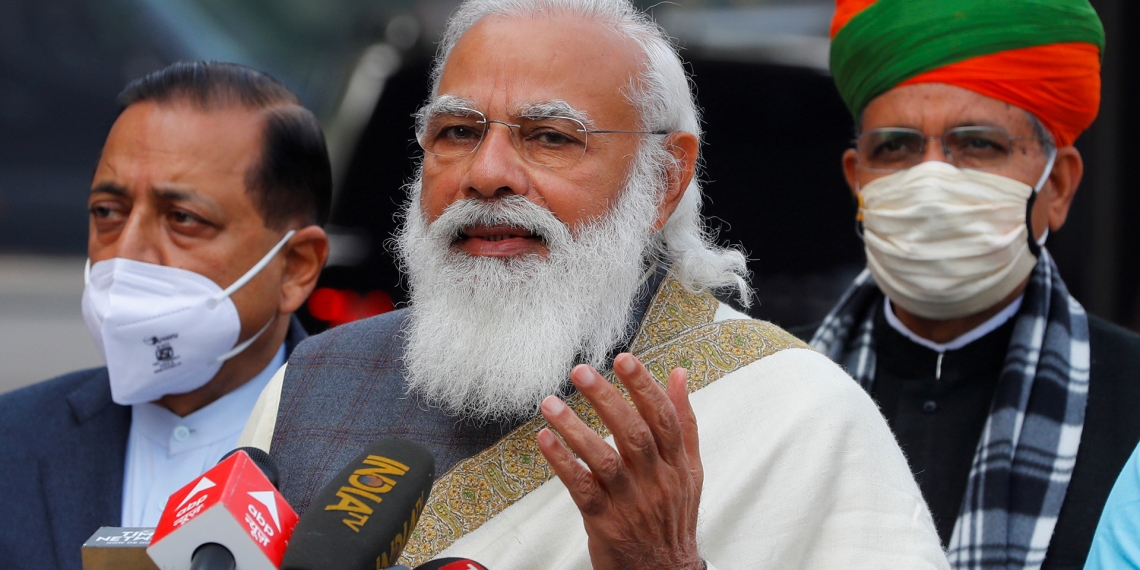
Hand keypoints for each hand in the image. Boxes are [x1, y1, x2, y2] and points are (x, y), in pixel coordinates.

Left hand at [536, 353, 703, 569]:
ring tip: (551, 403)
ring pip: (605, 460)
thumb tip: (678, 375)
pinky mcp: (605, 521)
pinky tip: (546, 441)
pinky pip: (582, 489)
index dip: (644, 386)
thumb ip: (683, 421)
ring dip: (575, 428)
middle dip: (607, 399)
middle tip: (581, 372)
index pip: (663, 417)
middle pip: (633, 434)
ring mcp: (630, 501)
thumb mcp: (689, 468)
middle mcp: (656, 480)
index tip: (624, 359)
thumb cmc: (672, 515)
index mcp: (677, 463)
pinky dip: (562, 463)